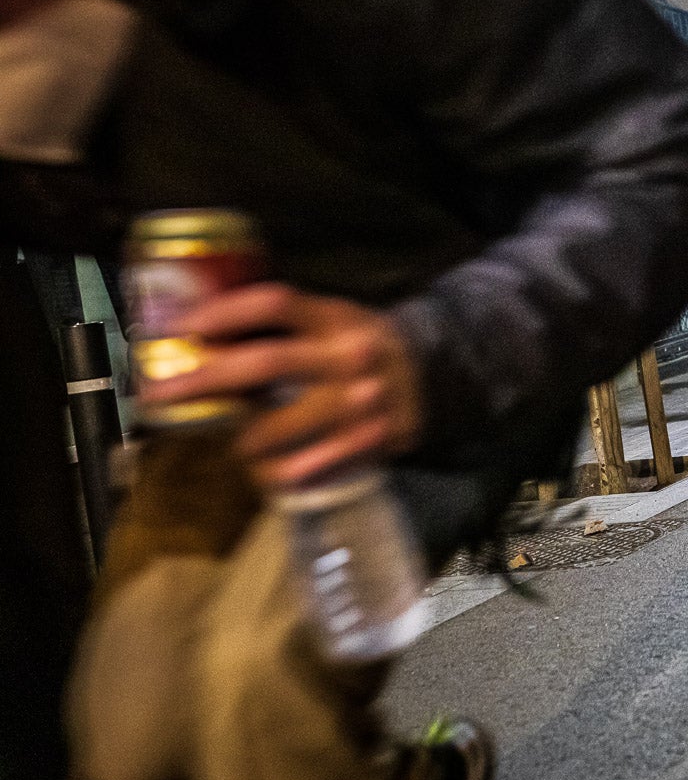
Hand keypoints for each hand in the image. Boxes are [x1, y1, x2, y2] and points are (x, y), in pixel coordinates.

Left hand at [139, 283, 422, 487]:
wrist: (432, 375)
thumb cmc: (359, 346)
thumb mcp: (332, 320)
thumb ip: (283, 326)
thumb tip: (199, 337)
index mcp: (334, 317)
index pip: (274, 305)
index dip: (224, 313)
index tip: (182, 328)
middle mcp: (347, 354)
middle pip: (268, 361)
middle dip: (207, 378)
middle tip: (162, 395)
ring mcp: (361, 398)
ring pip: (283, 421)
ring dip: (245, 436)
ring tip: (237, 444)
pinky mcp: (372, 436)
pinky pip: (316, 461)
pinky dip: (285, 470)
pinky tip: (267, 473)